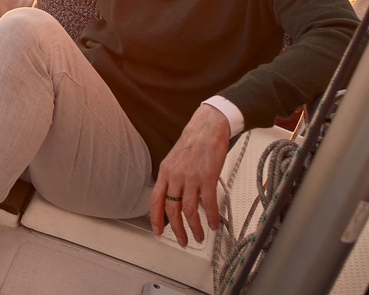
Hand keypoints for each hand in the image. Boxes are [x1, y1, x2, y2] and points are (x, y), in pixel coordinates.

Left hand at [150, 104, 230, 246]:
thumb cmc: (193, 142)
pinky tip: (214, 224)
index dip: (155, 218)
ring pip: (189, 210)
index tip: (157, 231)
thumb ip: (172, 178)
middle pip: (171, 209)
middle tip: (182, 241)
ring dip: (195, 227)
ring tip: (200, 236)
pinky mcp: (208, 177)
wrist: (208, 127)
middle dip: (176, 229)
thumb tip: (174, 197)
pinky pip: (208, 204)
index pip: (155, 199)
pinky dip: (211, 217)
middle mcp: (175, 176)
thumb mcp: (174, 160)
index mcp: (165, 172)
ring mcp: (191, 177)